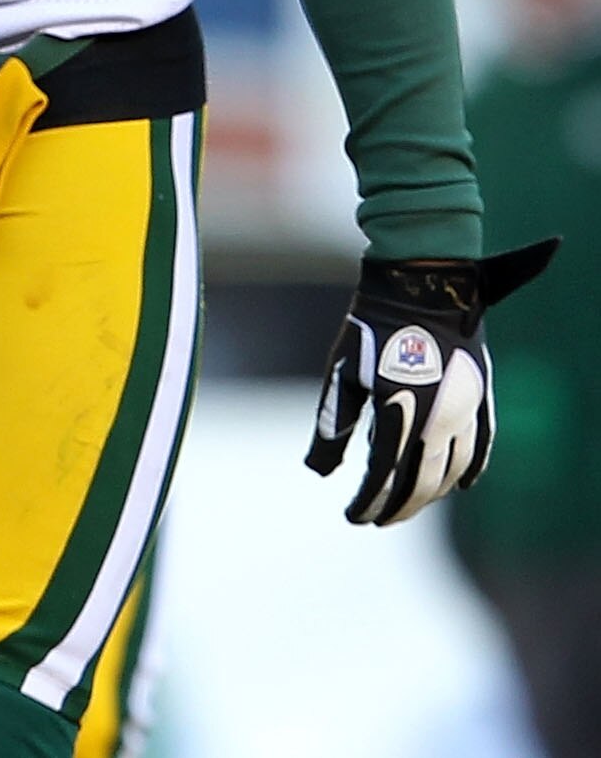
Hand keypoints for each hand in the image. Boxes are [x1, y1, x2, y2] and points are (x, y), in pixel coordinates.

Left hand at [306, 240, 557, 524]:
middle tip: (377, 518)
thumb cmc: (371, 325)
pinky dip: (470, 471)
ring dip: (430, 494)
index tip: (352, 516)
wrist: (421, 282)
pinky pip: (482, 446)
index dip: (367, 502)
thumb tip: (318, 471)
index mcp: (399, 413)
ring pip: (452, 471)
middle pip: (421, 483)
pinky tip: (458, 485)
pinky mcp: (481, 395)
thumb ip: (332, 424)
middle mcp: (437, 418)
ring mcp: (464, 408)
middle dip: (398, 508)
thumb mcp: (342, 371)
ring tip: (408, 503)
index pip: (383, 477)